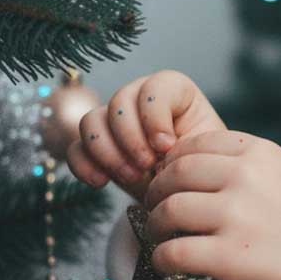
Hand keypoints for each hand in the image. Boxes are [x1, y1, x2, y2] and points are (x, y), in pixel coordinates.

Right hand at [66, 70, 226, 203]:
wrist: (187, 193)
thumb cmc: (202, 167)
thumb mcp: (205, 153)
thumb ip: (188, 143)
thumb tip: (162, 149)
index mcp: (175, 92)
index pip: (155, 87)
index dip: (155, 116)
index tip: (167, 146)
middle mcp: (140, 99)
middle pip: (119, 102)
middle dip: (131, 138)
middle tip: (147, 166)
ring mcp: (114, 121)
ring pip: (91, 121)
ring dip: (108, 152)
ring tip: (132, 177)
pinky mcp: (96, 147)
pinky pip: (75, 148)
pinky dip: (84, 165)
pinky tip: (101, 182)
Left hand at [141, 129, 280, 279]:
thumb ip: (245, 169)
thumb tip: (184, 171)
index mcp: (262, 153)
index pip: (197, 144)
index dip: (174, 163)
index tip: (171, 180)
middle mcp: (247, 177)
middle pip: (175, 174)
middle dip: (157, 192)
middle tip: (156, 210)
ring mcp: (237, 216)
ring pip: (168, 211)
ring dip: (156, 227)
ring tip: (163, 238)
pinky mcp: (228, 256)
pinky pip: (171, 253)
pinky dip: (161, 260)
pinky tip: (169, 265)